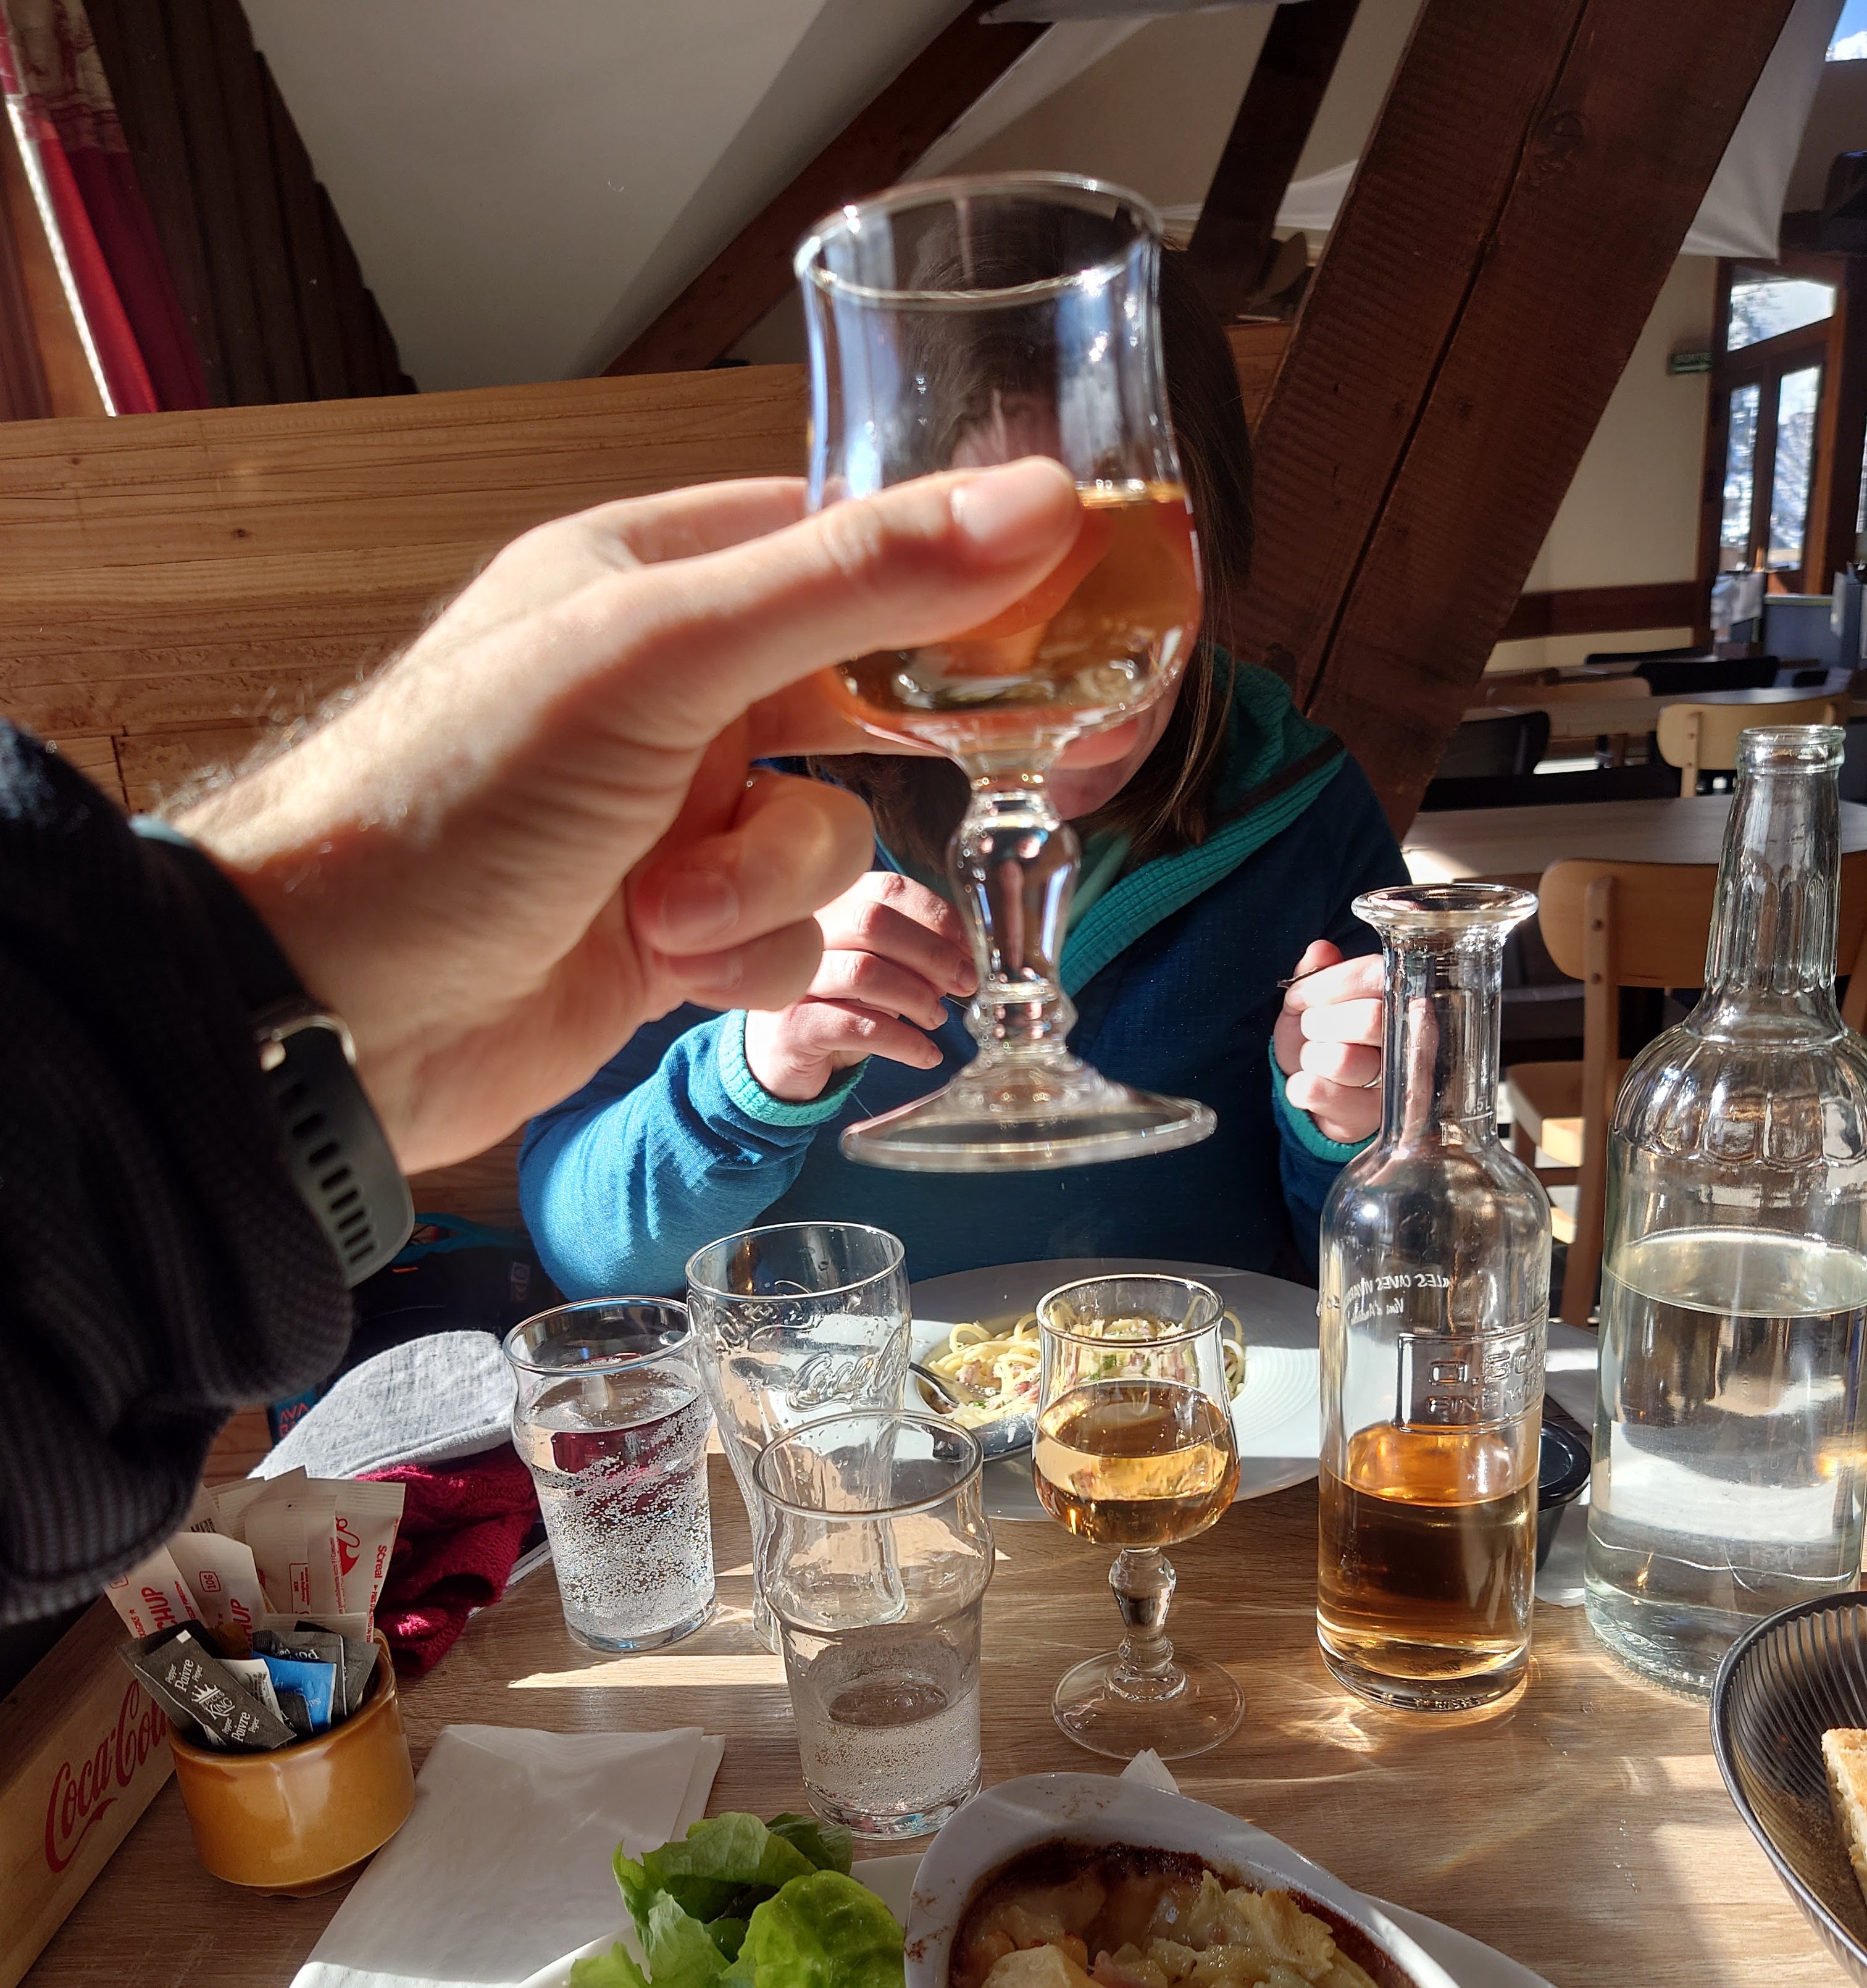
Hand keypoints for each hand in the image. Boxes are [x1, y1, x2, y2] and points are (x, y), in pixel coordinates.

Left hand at [178, 460, 1080, 1169]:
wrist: (331, 1011)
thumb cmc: (451, 803)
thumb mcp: (661, 660)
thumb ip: (851, 583)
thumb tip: (1041, 504)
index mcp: (643, 580)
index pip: (832, 536)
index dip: (939, 570)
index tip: (1046, 602)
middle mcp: (665, 693)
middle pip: (856, 697)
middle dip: (869, 757)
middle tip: (951, 765)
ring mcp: (669, 821)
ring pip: (826, 835)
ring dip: (764, 884)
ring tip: (661, 909)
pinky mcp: (669, 937)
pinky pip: (784, 935)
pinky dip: (741, 956)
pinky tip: (665, 964)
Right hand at [743, 872, 976, 1101]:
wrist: (781, 1057)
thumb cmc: (838, 1003)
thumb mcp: (877, 969)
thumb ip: (913, 954)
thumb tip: (966, 959)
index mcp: (831, 906)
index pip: (889, 888)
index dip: (938, 917)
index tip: (970, 951)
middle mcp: (804, 934)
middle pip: (874, 921)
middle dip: (933, 954)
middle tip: (964, 985)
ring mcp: (791, 980)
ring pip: (863, 972)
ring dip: (916, 997)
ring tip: (937, 1019)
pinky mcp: (791, 1027)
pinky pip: (857, 1027)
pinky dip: (904, 1043)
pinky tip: (927, 1055)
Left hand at [1273, 939, 1384, 1142]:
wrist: (1322, 1096)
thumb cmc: (1327, 1039)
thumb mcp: (1318, 1000)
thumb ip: (1320, 973)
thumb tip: (1320, 950)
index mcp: (1402, 998)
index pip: (1376, 975)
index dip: (1328, 984)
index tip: (1299, 997)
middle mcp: (1413, 1039)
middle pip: (1369, 1019)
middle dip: (1319, 1022)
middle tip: (1310, 1029)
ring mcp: (1398, 1083)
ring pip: (1343, 1060)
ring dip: (1311, 1057)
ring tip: (1315, 1060)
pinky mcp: (1373, 1118)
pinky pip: (1319, 1094)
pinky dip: (1300, 1087)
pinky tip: (1309, 1085)